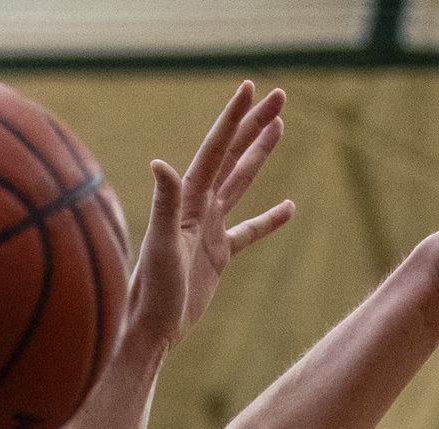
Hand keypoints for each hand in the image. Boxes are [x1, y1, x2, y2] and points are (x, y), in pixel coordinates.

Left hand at [124, 80, 294, 351]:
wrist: (149, 328)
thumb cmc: (151, 290)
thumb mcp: (161, 246)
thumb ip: (164, 204)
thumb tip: (160, 163)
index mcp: (188, 201)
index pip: (215, 150)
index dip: (233, 119)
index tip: (250, 88)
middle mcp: (198, 208)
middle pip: (232, 156)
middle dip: (254, 125)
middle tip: (280, 96)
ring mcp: (209, 230)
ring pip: (240, 183)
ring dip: (258, 155)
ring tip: (278, 127)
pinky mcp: (218, 256)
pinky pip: (249, 231)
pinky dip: (269, 220)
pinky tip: (289, 207)